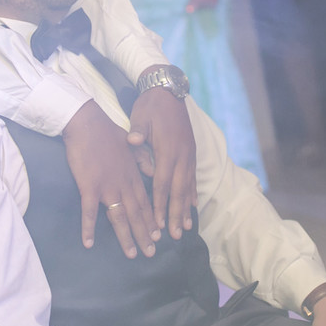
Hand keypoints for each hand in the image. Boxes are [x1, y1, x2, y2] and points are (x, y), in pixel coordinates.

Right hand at [63, 101, 159, 257]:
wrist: (87, 123)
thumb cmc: (106, 132)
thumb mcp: (131, 144)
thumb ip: (142, 159)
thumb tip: (153, 171)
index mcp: (132, 174)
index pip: (145, 202)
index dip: (152, 219)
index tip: (158, 235)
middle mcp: (123, 184)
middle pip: (136, 214)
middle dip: (144, 234)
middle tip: (151, 253)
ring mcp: (107, 187)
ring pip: (119, 217)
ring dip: (126, 237)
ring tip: (131, 254)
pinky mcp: (89, 187)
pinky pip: (89, 212)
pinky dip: (89, 228)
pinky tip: (88, 243)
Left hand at [129, 83, 196, 238]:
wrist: (168, 91)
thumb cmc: (151, 106)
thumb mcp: (141, 115)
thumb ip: (139, 131)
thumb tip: (133, 141)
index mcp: (168, 149)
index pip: (162, 182)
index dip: (159, 203)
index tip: (157, 222)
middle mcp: (182, 155)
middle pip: (178, 190)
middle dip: (175, 213)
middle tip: (175, 235)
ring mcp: (189, 154)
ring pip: (188, 186)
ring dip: (186, 208)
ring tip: (185, 227)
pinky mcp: (191, 152)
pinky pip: (193, 177)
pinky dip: (192, 194)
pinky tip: (192, 206)